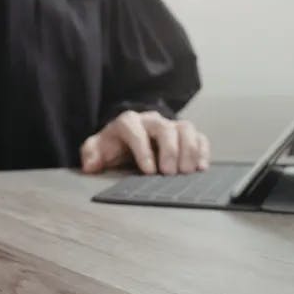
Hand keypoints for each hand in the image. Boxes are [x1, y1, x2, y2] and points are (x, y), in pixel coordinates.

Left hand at [81, 110, 209, 174]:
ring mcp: (170, 126)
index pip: (136, 131)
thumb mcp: (97, 149)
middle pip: (165, 128)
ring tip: (187, 171)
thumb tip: (90, 165)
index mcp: (128, 123)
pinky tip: (201, 167)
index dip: (143, 150)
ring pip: (185, 128)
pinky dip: (202, 150)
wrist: (125, 141)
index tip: (149, 170)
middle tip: (170, 173)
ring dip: (189, 150)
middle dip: (170, 150)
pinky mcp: (184, 135)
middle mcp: (151, 121)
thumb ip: (91, 154)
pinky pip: (198, 136)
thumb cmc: (113, 146)